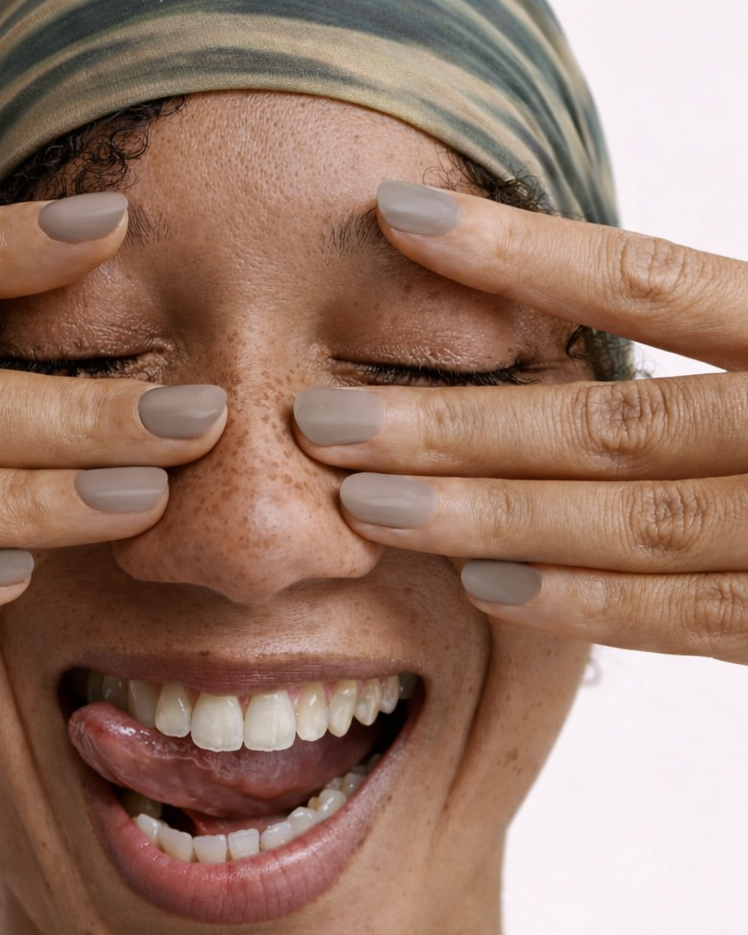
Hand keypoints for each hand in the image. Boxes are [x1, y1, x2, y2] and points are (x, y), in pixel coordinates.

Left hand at [294, 182, 747, 662]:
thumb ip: (720, 330)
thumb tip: (566, 304)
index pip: (646, 279)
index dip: (515, 251)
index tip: (395, 218)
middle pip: (610, 421)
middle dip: (455, 423)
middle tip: (322, 418)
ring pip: (633, 523)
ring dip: (488, 516)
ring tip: (366, 502)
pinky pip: (691, 620)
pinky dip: (584, 605)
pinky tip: (483, 585)